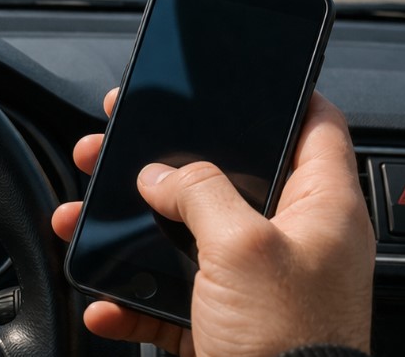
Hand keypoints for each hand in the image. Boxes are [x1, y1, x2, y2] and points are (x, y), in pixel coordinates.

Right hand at [51, 89, 373, 356]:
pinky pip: (168, 300)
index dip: (282, 93)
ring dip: (128, 229)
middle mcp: (292, 242)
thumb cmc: (289, 341)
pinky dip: (130, 298)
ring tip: (82, 213)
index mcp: (322, 209)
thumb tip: (160, 174)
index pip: (315, 126)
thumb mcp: (242, 246)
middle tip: (120, 140)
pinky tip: (104, 299)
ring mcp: (256, 286)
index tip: (237, 74)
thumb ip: (199, 192)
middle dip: (163, 159)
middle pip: (225, 177)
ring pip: (183, 238)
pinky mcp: (224, 326)